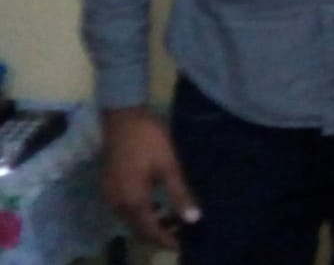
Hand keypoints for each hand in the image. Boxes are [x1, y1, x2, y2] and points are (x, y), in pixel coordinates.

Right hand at [101, 106, 200, 248]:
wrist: (122, 117)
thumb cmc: (149, 139)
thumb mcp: (169, 166)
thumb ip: (179, 194)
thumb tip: (193, 220)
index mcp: (132, 202)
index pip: (150, 232)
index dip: (167, 240)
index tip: (184, 246)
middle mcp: (117, 204)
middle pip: (138, 229)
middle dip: (158, 235)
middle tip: (181, 234)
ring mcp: (110, 195)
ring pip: (130, 220)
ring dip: (149, 224)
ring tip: (173, 221)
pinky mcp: (109, 186)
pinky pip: (125, 209)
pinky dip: (141, 213)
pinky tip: (156, 205)